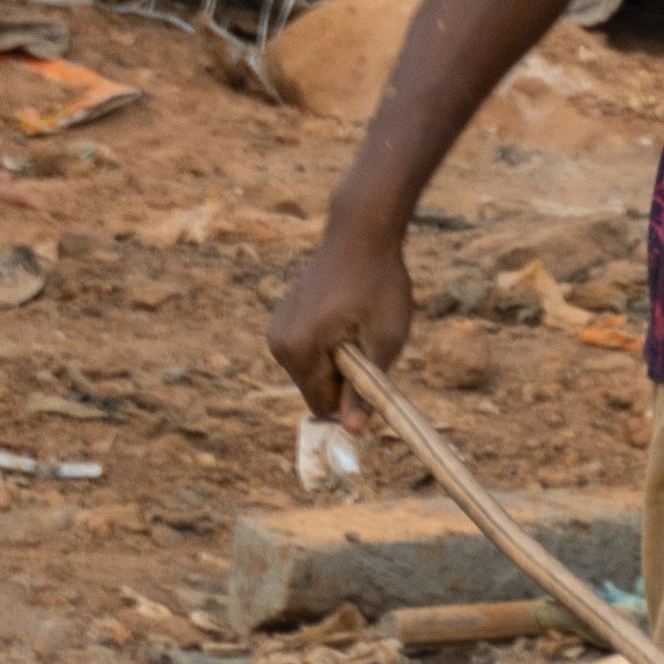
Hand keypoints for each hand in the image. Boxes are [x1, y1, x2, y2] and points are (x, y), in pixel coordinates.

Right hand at [268, 219, 412, 421]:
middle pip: (316, 389)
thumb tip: (354, 432)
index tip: (374, 367)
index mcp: (298, 350)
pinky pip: (309, 351)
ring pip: (314, 371)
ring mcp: (278, 329)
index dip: (354, 397)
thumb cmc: (379, 282)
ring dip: (339, 359)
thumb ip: (366, 389)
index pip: (323, 406)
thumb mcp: (385, 339)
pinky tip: (344, 312)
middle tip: (366, 337)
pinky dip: (330, 343)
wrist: (362, 231)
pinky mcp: (283, 319)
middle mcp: (278, 343)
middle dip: (345, 376)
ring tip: (355, 320)